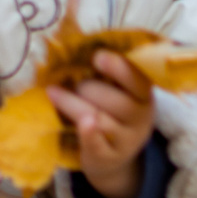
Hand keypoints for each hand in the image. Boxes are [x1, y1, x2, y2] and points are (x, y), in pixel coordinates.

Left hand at [48, 51, 156, 197]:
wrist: (112, 157)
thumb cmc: (109, 113)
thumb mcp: (116, 92)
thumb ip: (104, 72)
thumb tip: (72, 40)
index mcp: (143, 95)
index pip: (137, 79)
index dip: (118, 68)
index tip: (97, 57)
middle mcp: (140, 118)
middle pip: (116, 101)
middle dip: (88, 89)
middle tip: (74, 85)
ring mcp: (126, 140)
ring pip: (100, 119)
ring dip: (72, 104)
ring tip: (53, 93)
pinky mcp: (109, 158)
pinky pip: (98, 145)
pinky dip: (88, 133)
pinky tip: (80, 123)